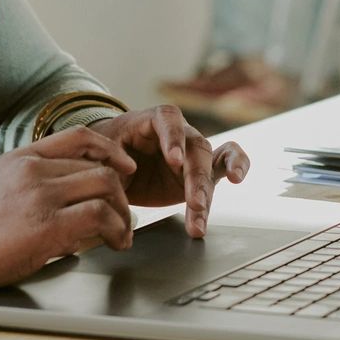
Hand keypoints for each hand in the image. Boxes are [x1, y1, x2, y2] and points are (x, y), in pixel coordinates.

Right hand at [0, 125, 136, 301]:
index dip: (110, 149)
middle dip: (119, 193)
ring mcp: (40, 195)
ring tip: (121, 235)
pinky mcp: (46, 226)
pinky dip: (115, 230)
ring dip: (122, 214)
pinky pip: (99, 216)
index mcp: (21, 157)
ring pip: (106, 186)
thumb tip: (68, 203)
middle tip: (122, 216)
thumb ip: (31, 185)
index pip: (79, 136)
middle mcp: (33, 169)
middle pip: (99, 166)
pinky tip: (114, 243)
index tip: (124, 167)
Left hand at [88, 106, 251, 238]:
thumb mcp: (101, 158)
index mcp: (151, 120)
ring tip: (200, 220)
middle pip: (193, 148)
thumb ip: (111, 166)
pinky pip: (225, 161)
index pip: (167, 119)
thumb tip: (125, 176)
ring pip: (208, 164)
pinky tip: (238, 178)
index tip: (174, 160)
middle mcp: (177, 132)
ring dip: (206, 193)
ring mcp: (191, 151)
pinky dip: (237, 164)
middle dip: (195, 178)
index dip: (173, 137)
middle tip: (195, 204)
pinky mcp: (199, 171)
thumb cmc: (107, 155)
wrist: (113, 166)